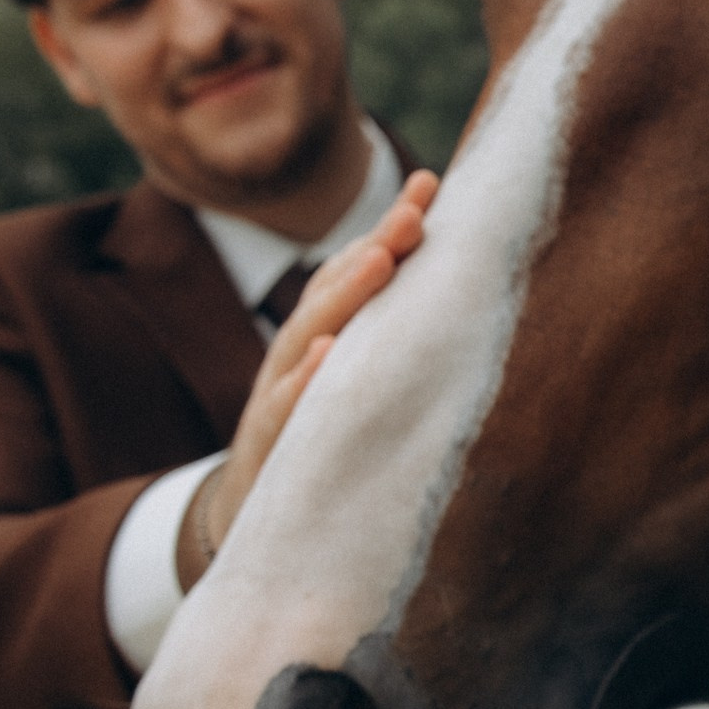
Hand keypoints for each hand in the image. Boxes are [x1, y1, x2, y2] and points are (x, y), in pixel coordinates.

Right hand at [177, 169, 437, 587]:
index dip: (389, 229)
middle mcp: (300, 357)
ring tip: (380, 261)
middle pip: (334, 293)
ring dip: (344, 298)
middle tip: (412, 212)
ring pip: (307, 339)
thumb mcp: (354, 387)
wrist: (254, 523)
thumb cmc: (318, 440)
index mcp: (325, 338)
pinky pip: (287, 412)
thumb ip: (388, 339)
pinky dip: (304, 383)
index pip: (357, 271)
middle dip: (373, 248)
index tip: (430, 185)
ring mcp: (280, 399)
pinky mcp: (272, 446)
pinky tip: (326, 358)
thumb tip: (454, 298)